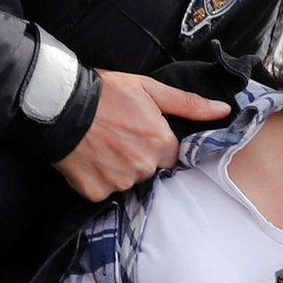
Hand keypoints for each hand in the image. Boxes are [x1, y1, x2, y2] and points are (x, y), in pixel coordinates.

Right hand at [53, 69, 230, 200]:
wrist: (58, 106)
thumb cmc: (106, 93)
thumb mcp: (151, 90)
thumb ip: (189, 104)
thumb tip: (224, 111)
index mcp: (162, 144)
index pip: (172, 155)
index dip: (157, 143)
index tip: (141, 131)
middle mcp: (144, 167)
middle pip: (150, 168)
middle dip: (139, 155)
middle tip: (119, 136)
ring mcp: (119, 181)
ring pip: (128, 180)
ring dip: (120, 168)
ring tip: (103, 145)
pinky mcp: (95, 192)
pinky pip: (105, 190)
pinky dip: (99, 178)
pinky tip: (91, 159)